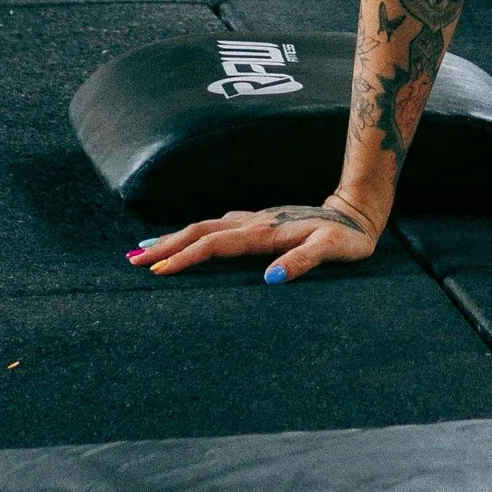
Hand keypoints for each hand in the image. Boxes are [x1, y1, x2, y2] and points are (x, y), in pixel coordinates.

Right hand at [129, 193, 380, 284]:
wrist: (358, 211)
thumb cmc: (347, 237)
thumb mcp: (333, 251)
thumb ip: (303, 261)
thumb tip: (271, 279)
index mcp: (265, 232)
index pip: (216, 244)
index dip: (188, 257)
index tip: (160, 270)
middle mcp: (255, 223)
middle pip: (200, 230)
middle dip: (166, 245)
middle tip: (133, 261)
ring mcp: (255, 220)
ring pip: (204, 226)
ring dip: (173, 238)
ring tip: (143, 249)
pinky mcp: (259, 222)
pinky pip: (217, 226)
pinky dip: (194, 233)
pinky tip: (185, 238)